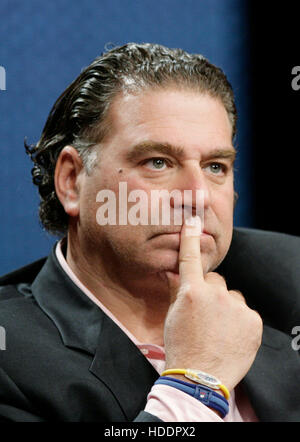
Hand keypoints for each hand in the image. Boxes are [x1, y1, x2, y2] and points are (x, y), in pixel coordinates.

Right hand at [163, 216, 262, 392]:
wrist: (200, 378)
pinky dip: (238, 319)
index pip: (190, 258)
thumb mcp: (172, 316)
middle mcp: (215, 295)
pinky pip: (245, 310)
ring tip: (218, 328)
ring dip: (226, 305)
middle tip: (204, 313)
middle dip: (209, 291)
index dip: (190, 237)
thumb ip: (178, 291)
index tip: (193, 220)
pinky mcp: (253, 321)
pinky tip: (230, 335)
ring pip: (231, 296)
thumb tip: (177, 273)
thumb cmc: (181, 346)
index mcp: (191, 292)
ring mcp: (236, 308)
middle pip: (215, 280)